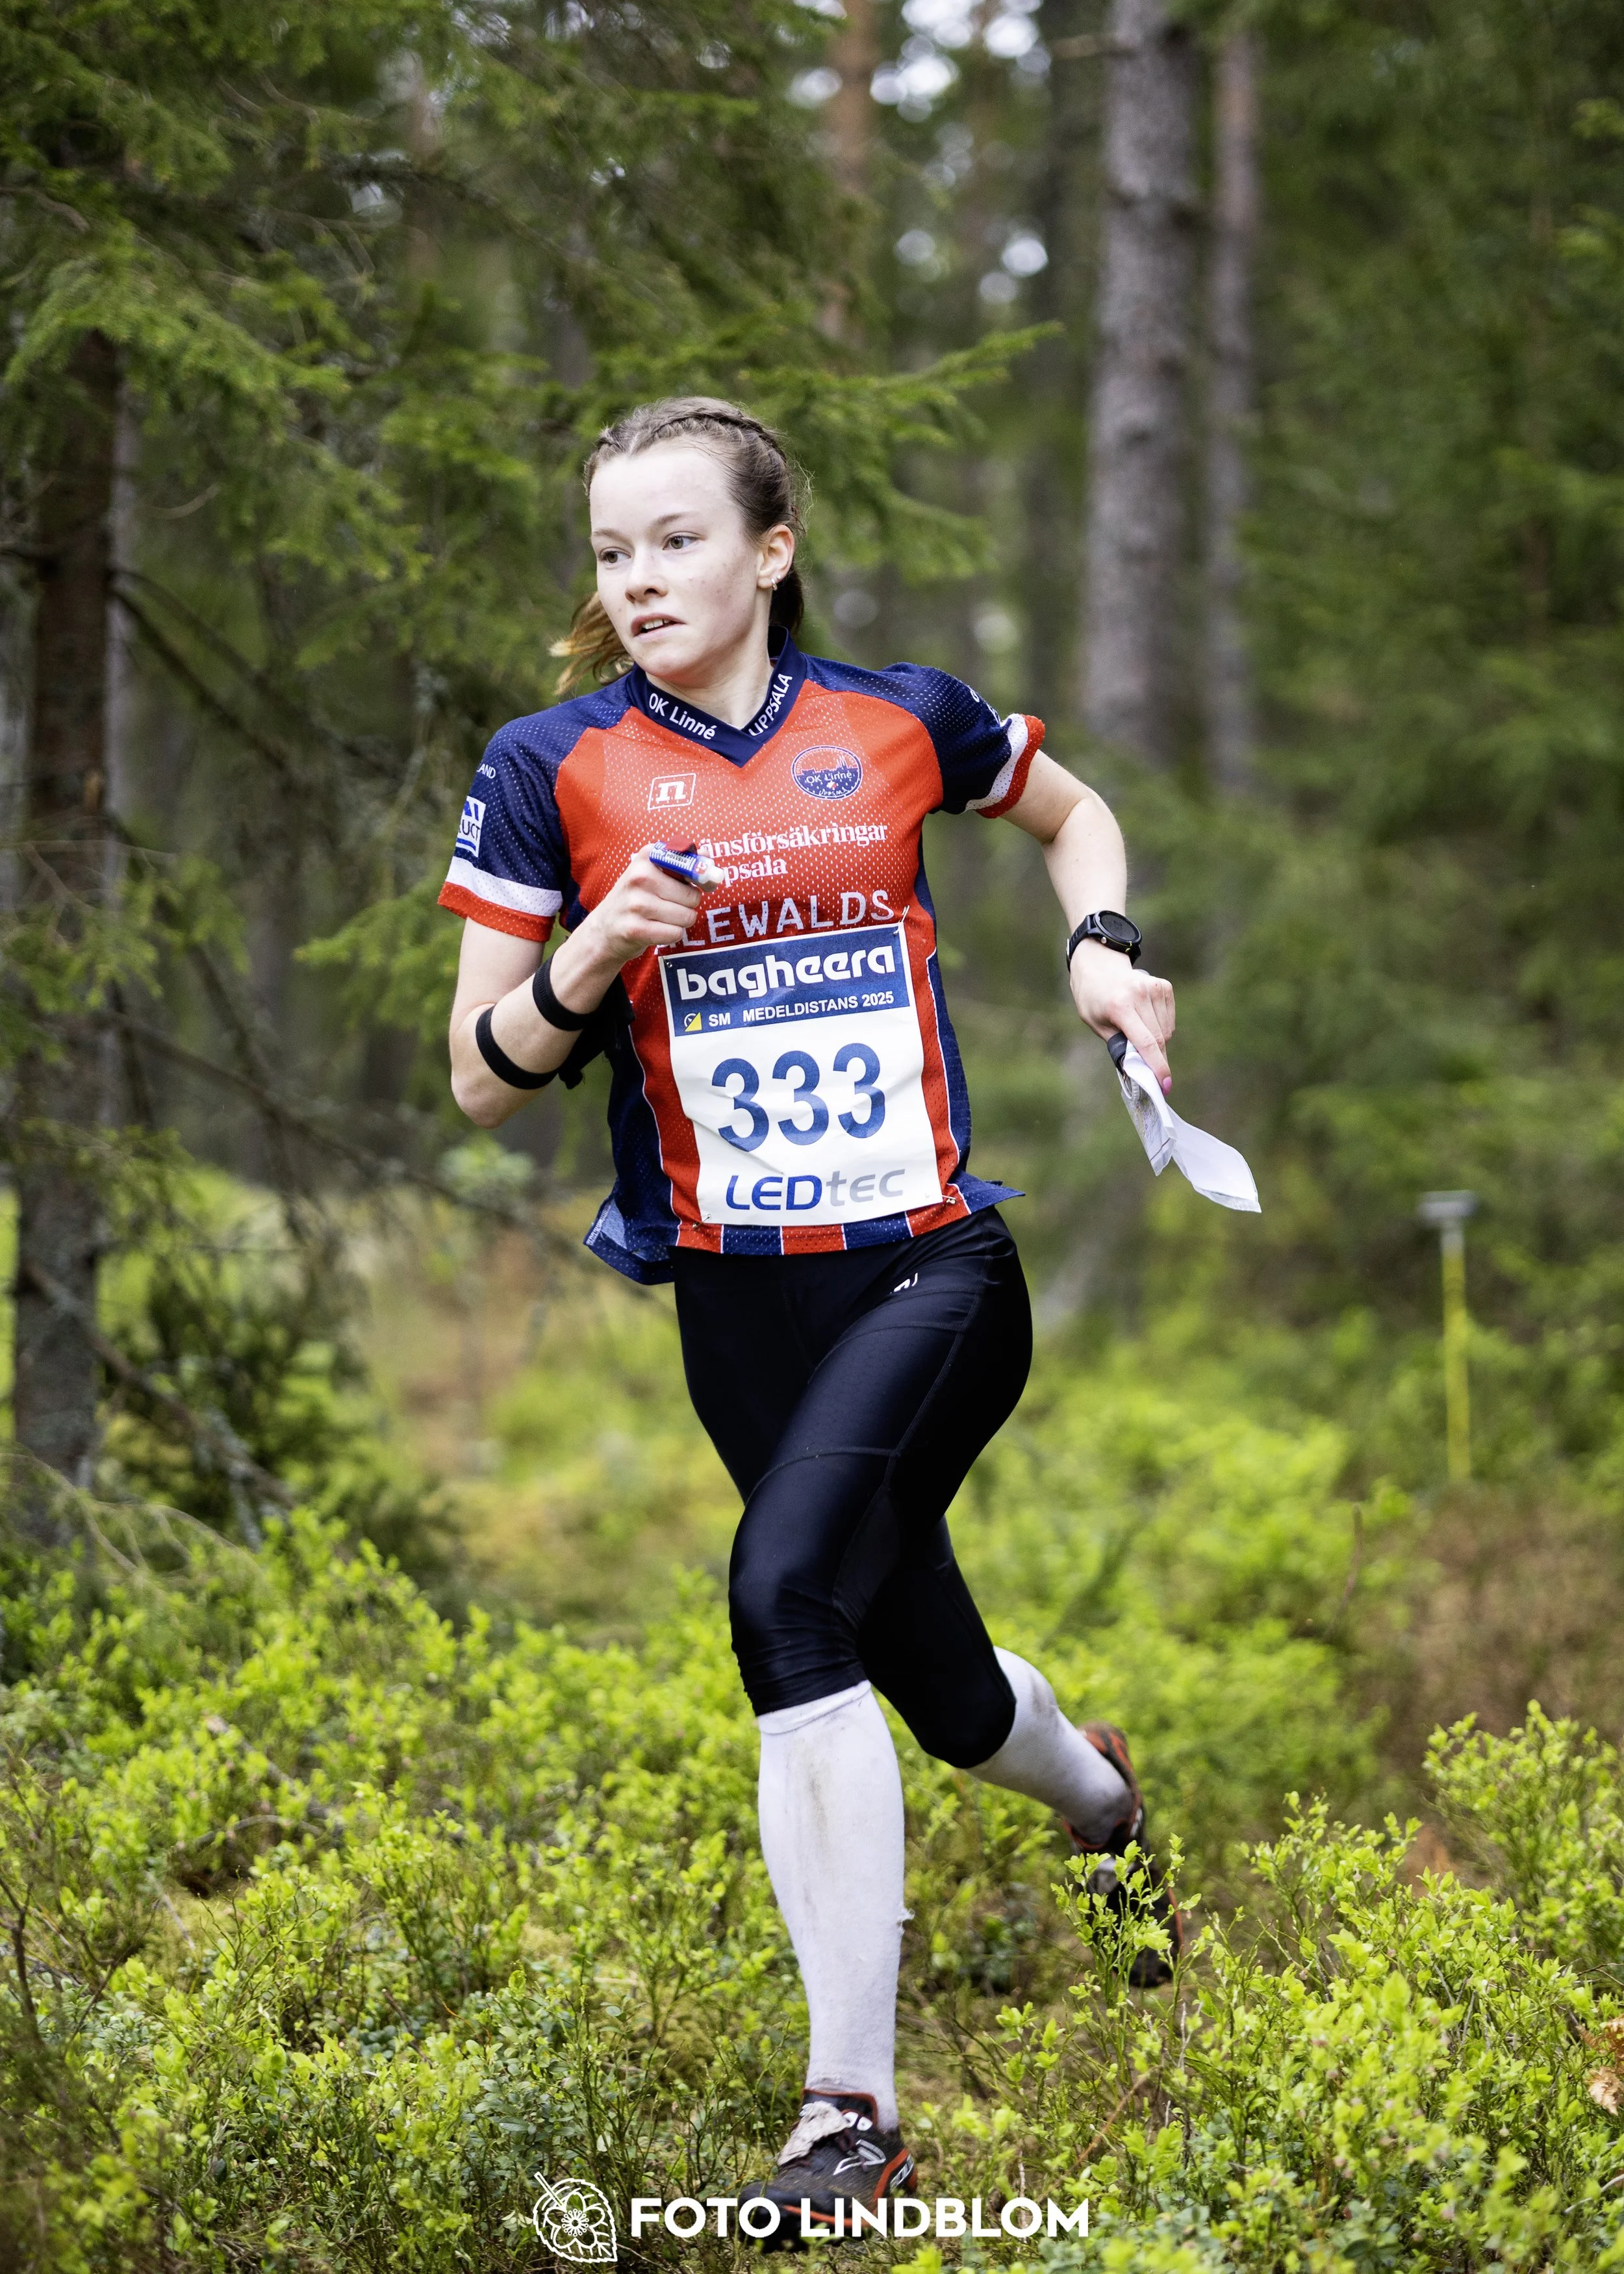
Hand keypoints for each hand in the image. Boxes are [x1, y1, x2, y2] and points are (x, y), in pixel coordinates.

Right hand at [553, 847, 702, 1009]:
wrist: (604, 929)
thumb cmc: (638, 899)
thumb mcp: (654, 874)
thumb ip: (683, 865)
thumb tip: (708, 858)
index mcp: (648, 856)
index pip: (691, 865)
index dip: (701, 878)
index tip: (698, 884)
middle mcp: (640, 876)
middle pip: (693, 896)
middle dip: (687, 905)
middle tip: (667, 905)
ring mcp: (636, 903)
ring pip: (687, 916)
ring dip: (679, 922)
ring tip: (659, 918)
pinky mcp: (636, 929)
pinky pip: (675, 933)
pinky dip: (671, 935)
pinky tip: (655, 930)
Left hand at [1068, 942, 1175, 1093]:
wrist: (1099, 966)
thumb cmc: (1093, 999)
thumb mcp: (1096, 1024)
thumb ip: (1118, 1045)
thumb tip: (1139, 1069)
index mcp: (1120, 1006)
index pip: (1145, 1042)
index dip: (1157, 1067)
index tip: (1164, 1086)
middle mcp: (1140, 995)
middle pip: (1159, 1039)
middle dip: (1157, 1060)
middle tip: (1152, 1074)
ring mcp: (1154, 988)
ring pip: (1166, 1031)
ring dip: (1157, 1043)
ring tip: (1137, 1033)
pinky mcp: (1164, 986)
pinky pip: (1169, 1020)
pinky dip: (1161, 1028)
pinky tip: (1145, 1020)